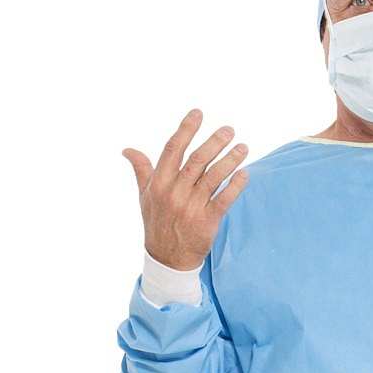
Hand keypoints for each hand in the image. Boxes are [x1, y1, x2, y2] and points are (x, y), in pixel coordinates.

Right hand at [121, 109, 248, 271]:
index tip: (198, 113)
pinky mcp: (206, 222)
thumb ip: (141, 170)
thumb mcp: (145, 196)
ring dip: (230, 160)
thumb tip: (127, 150)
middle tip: (229, 130)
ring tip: (243, 147)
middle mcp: (174, 193)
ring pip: (213, 177)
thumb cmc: (157, 223)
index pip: (173, 149)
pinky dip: (235, 186)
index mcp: (159, 183)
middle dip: (215, 142)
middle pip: (197, 160)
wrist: (167, 260)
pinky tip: (244, 173)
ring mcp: (190, 208)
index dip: (186, 129)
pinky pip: (223, 200)